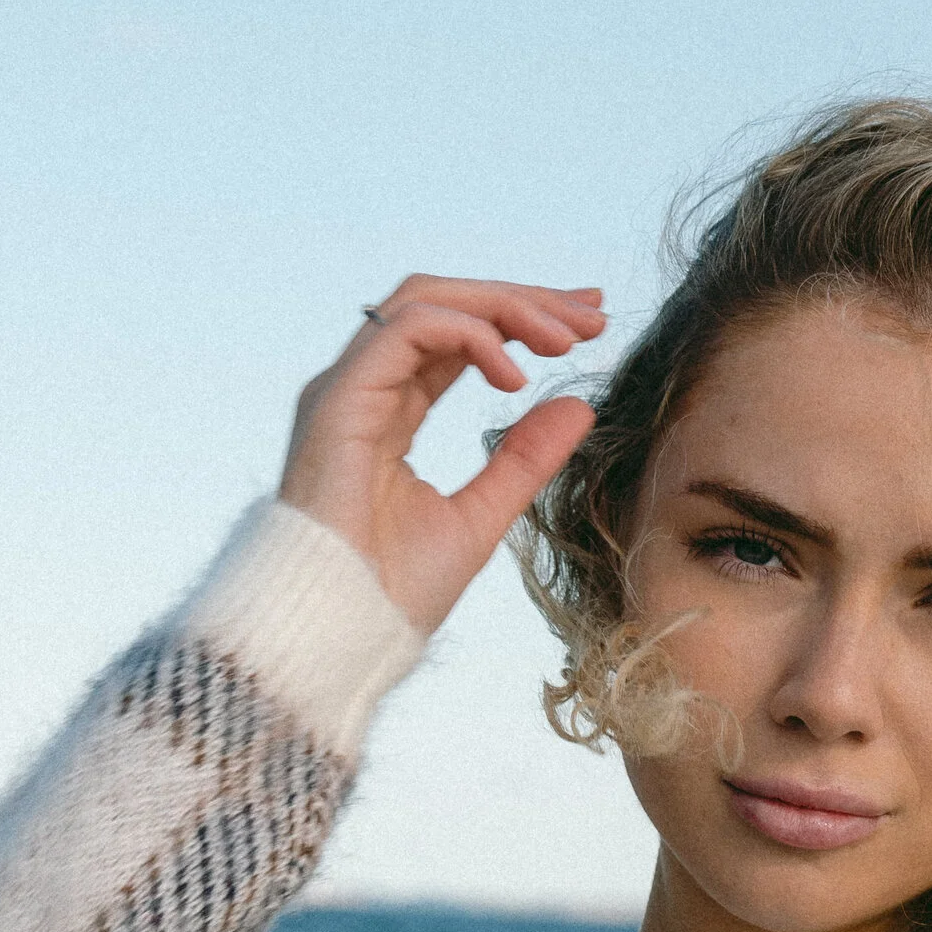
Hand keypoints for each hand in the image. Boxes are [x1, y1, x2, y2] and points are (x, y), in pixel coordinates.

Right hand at [279, 276, 604, 635]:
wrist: (338, 633)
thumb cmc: (391, 592)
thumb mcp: (481, 515)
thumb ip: (525, 458)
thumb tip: (578, 405)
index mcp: (390, 409)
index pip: (456, 336)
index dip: (522, 317)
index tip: (588, 321)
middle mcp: (363, 387)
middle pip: (445, 303)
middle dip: (523, 298)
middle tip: (593, 315)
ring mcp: (346, 388)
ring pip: (426, 300)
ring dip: (504, 307)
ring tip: (564, 340)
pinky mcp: (339, 398)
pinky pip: (408, 329)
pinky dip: (470, 336)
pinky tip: (515, 377)